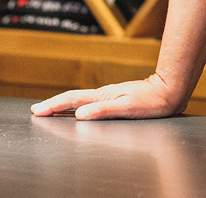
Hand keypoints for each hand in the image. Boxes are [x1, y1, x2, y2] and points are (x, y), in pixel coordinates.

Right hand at [30, 73, 182, 119]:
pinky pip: (90, 102)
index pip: (72, 100)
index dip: (53, 105)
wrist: (168, 92)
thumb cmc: (151, 102)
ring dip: (63, 104)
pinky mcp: (115, 98)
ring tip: (50, 110)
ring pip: (80, 100)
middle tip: (37, 110)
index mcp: (103, 96)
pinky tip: (78, 110)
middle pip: (72, 98)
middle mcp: (104, 94)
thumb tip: (79, 114)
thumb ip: (103, 110)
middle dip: (53, 104)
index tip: (38, 110)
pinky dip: (77, 105)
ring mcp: (109, 96)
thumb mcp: (127, 108)